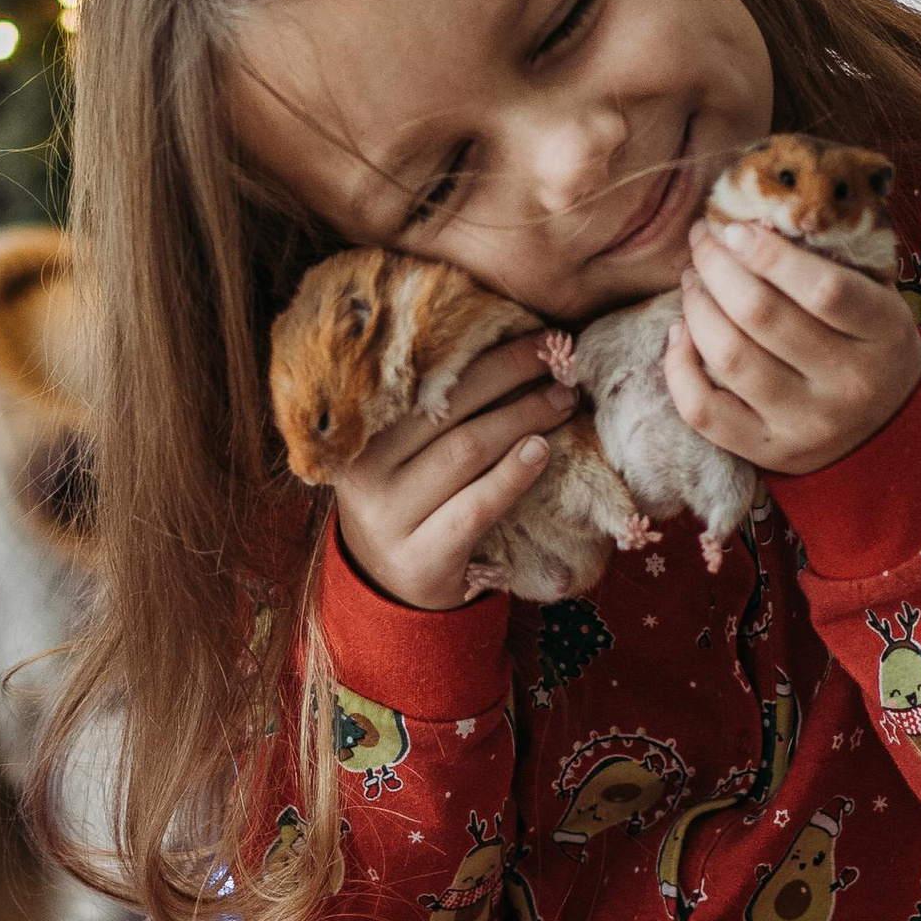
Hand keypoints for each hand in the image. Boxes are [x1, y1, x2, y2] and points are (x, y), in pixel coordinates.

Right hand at [328, 329, 576, 612]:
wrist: (389, 588)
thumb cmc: (410, 503)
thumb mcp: (403, 455)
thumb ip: (432, 412)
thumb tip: (509, 347)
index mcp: (358, 434)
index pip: (425, 379)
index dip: (484, 352)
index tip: (533, 332)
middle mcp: (365, 472)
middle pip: (448, 409)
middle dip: (511, 376)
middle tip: (559, 361)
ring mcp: (389, 518)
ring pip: (465, 450)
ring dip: (522, 418)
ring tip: (562, 401)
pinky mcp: (421, 558)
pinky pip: (475, 507)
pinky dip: (512, 476)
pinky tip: (541, 451)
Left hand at [668, 219, 920, 476]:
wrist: (890, 433)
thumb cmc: (869, 343)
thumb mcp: (875, 297)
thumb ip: (828, 261)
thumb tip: (750, 225)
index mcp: (884, 334)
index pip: (823, 289)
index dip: (769, 254)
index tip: (734, 229)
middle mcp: (848, 385)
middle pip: (762, 315)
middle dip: (717, 268)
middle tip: (702, 243)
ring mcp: (807, 424)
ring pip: (728, 358)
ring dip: (696, 308)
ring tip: (693, 282)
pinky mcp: (769, 452)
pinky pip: (703, 410)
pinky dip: (678, 367)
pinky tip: (680, 333)